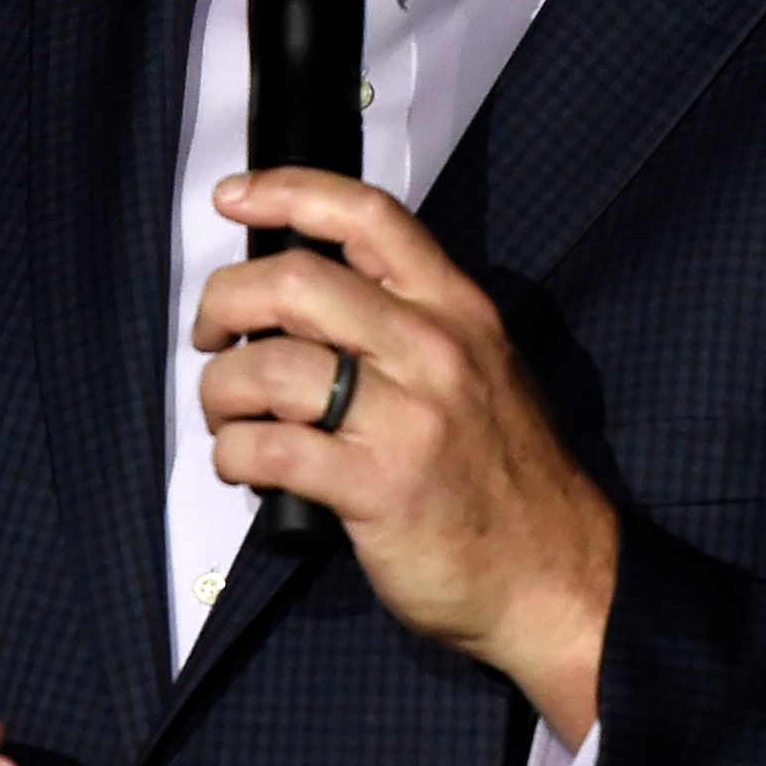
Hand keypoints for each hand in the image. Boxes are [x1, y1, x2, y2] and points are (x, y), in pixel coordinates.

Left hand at [194, 167, 616, 742]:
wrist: (554, 575)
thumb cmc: (506, 477)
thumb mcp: (482, 367)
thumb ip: (411, 323)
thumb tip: (305, 294)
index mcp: (456, 309)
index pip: (367, 216)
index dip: (287, 191)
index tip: (234, 198)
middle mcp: (432, 349)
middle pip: (296, 282)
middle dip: (226, 301)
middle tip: (211, 333)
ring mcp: (407, 417)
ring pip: (270, 365)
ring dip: (219, 389)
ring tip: (225, 414)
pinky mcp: (378, 486)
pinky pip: (271, 447)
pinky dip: (234, 452)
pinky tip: (243, 464)